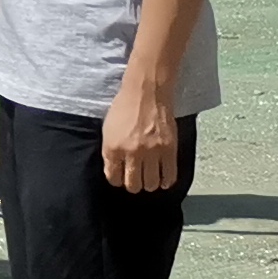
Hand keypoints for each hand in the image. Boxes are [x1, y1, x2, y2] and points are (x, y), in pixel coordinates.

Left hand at [102, 76, 180, 193]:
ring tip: (150, 180)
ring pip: (152, 183)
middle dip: (133, 185)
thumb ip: (110, 152)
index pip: (113, 178)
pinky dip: (167, 182)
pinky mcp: (169, 149)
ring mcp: (152, 152)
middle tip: (136, 180)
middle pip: (133, 185)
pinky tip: (164, 181)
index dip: (117, 180)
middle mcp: (132, 153)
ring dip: (150, 184)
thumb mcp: (107, 131)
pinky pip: (170, 175)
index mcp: (112, 148)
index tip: (121, 178)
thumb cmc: (124, 108)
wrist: (146, 93)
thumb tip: (114, 171)